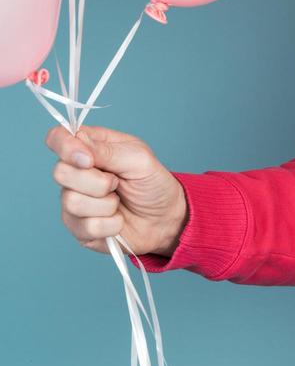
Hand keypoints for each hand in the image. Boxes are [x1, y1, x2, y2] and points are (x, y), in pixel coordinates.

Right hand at [45, 124, 188, 257]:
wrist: (166, 218)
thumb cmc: (153, 184)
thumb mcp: (140, 160)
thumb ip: (108, 150)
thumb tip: (79, 140)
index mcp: (89, 148)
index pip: (58, 137)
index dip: (65, 147)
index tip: (88, 160)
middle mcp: (75, 173)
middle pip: (61, 173)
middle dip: (97, 182)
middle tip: (118, 182)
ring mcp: (73, 201)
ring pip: (72, 202)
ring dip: (107, 204)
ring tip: (119, 202)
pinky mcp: (78, 227)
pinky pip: (86, 226)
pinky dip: (111, 224)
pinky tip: (119, 220)